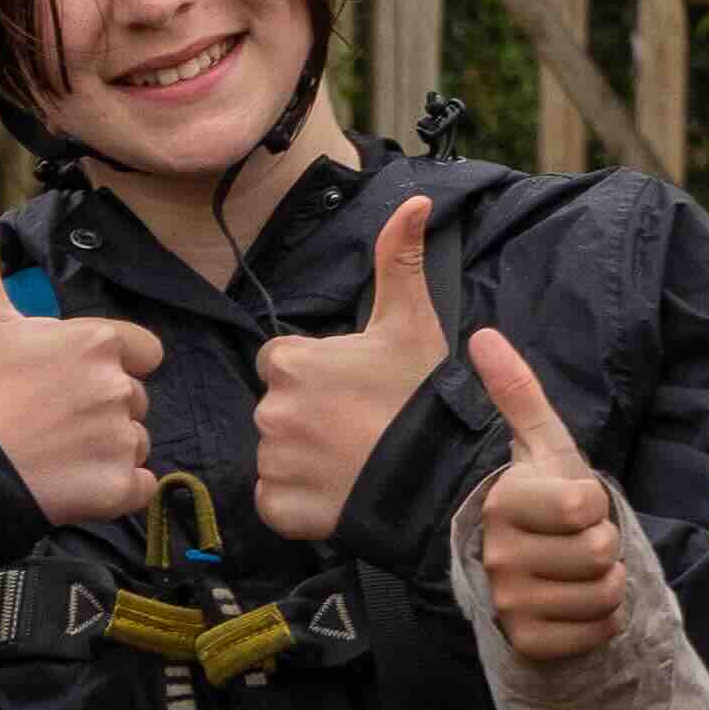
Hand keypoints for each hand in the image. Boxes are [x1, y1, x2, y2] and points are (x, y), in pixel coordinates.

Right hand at [0, 185, 161, 527]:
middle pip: (133, 399)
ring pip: (135, 442)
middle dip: (101, 411)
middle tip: (48, 421)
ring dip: (105, 451)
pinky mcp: (120, 487)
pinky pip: (140, 486)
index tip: (63, 382)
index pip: (140, 351)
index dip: (109, 366)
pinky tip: (70, 484)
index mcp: (96, 340)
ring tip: (54, 454)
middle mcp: (118, 386)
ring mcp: (121, 439)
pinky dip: (114, 491)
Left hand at [248, 191, 454, 547]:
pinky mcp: (276, 507)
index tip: (353, 388)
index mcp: (289, 362)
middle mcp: (269, 410)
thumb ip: (399, 261)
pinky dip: (299, 498)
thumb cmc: (422, 398)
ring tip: (353, 458)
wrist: (439, 479)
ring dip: (305, 457)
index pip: (282, 363)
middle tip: (359, 425)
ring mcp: (271, 462)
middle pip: (278, 407)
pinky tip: (337, 490)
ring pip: (277, 453)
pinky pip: (274, 499)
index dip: (318, 374)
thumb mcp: (411, 324)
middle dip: (309, 414)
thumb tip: (416, 202)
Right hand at [466, 331, 638, 669]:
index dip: (596, 505)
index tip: (574, 506)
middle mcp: (499, 555)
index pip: (586, 506)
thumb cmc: (541, 501)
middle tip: (577, 541)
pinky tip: (575, 603)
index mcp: (505, 502)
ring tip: (577, 571)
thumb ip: (517, 392)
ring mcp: (510, 601)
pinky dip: (599, 621)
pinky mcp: (526, 640)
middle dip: (604, 547)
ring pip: (602, 595)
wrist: (517, 567)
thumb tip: (483, 336)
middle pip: (599, 553)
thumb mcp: (540, 445)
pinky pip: (595, 631)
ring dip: (605, 585)